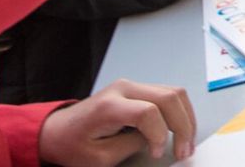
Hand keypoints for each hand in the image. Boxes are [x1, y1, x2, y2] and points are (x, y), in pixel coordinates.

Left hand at [38, 78, 194, 164]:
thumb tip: (157, 138)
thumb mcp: (98, 157)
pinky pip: (168, 94)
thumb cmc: (73, 145)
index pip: (148, 112)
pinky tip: (180, 129)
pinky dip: (179, 112)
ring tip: (186, 142)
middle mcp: (124, 88)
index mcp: (109, 105)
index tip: (157, 154)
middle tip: (185, 150)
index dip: (160, 135)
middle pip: (169, 97)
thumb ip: (130, 145)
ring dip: (186, 117)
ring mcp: (132, 86)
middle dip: (184, 126)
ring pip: (174, 92)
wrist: (58, 130)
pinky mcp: (137, 90)